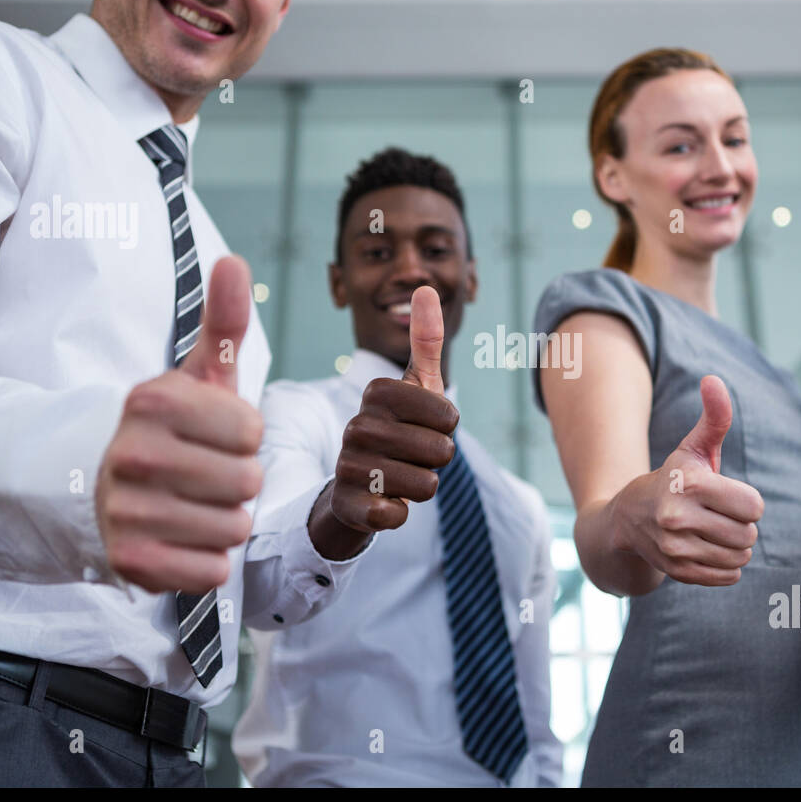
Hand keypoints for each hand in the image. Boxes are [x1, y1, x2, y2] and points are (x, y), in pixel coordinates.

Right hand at [96, 256, 263, 592]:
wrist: (99, 488)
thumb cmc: (171, 430)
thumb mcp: (196, 376)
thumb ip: (223, 323)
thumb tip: (234, 261)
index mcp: (151, 401)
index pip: (253, 432)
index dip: (244, 438)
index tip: (213, 435)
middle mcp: (131, 453)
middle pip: (249, 482)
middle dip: (238, 482)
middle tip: (203, 474)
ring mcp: (126, 510)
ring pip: (234, 528)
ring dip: (224, 521)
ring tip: (192, 505)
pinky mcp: (128, 562)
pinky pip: (212, 570)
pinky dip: (206, 561)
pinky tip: (181, 539)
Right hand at [322, 285, 458, 536]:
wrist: (356, 486)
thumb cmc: (397, 431)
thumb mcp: (415, 387)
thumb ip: (425, 341)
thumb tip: (427, 287)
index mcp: (378, 392)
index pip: (450, 417)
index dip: (446, 429)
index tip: (423, 427)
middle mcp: (358, 425)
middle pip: (442, 452)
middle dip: (436, 460)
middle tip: (410, 455)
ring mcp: (350, 465)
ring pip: (427, 485)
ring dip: (421, 486)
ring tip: (397, 476)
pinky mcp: (351, 504)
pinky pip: (399, 514)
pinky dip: (399, 513)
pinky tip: (381, 501)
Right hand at [610, 375, 762, 586]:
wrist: (628, 519)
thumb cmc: (673, 477)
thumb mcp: (692, 447)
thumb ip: (714, 417)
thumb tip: (713, 379)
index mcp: (689, 483)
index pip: (754, 506)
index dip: (746, 501)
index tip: (727, 495)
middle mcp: (678, 517)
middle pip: (749, 534)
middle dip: (742, 524)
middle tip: (719, 515)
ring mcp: (676, 548)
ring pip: (740, 556)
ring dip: (736, 546)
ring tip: (714, 532)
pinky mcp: (678, 571)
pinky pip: (728, 576)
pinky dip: (727, 566)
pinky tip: (709, 549)